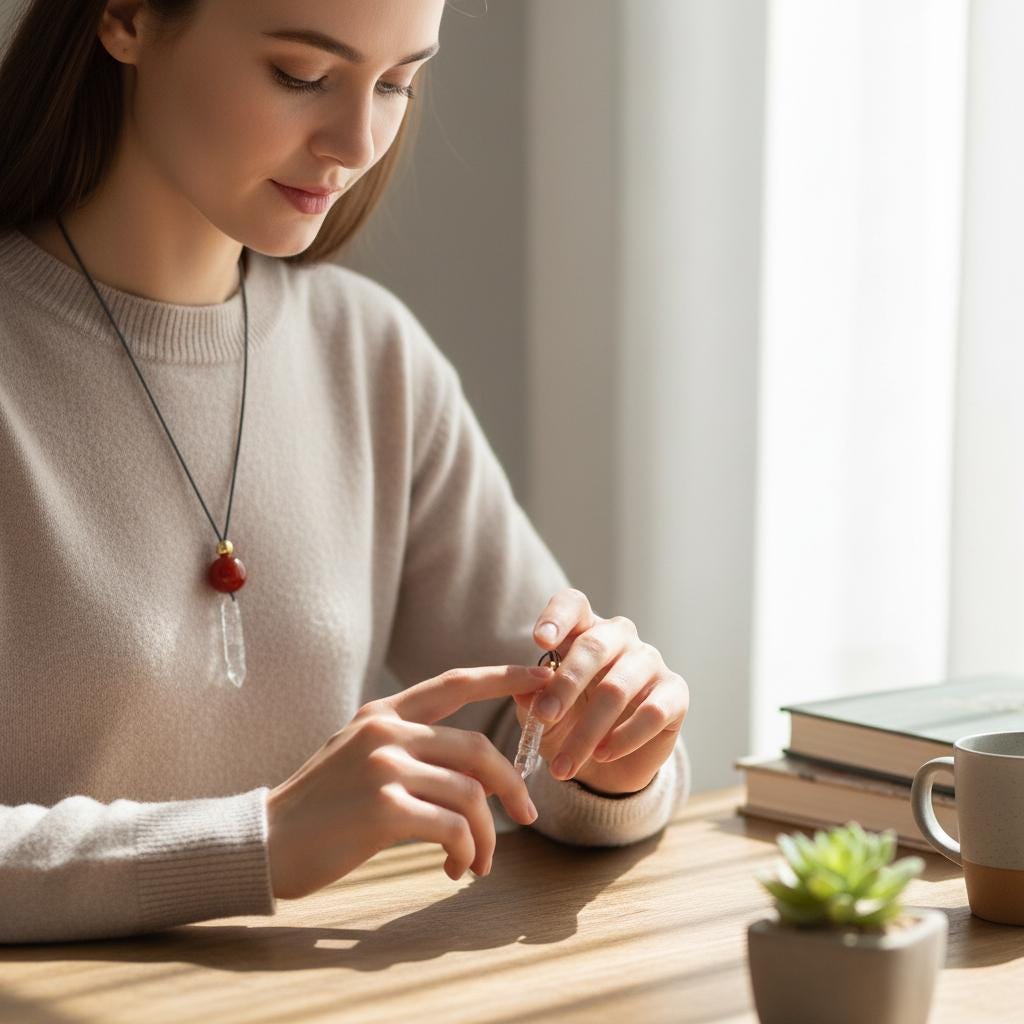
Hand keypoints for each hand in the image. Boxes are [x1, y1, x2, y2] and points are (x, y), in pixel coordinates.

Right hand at [266, 663, 554, 899]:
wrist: (264, 842)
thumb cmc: (320, 808)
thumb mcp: (359, 755)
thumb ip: (408, 747)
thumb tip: (473, 770)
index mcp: (384, 714)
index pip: (455, 683)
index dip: (504, 678)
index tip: (543, 677)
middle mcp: (387, 732)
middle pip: (477, 749)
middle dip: (512, 784)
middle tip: (528, 813)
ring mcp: (384, 767)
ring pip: (470, 794)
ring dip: (487, 835)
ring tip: (477, 863)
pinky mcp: (382, 809)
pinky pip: (451, 827)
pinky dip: (465, 852)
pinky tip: (455, 869)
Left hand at [513, 588, 688, 795]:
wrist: (607, 767)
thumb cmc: (569, 724)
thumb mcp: (543, 714)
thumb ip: (532, 699)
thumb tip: (524, 693)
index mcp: (583, 629)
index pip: (573, 605)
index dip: (557, 617)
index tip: (540, 641)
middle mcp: (619, 637)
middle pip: (594, 646)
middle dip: (566, 684)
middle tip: (545, 717)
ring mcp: (650, 661)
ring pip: (618, 687)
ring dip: (588, 730)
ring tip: (565, 763)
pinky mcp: (675, 692)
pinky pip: (652, 712)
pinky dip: (623, 738)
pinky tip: (602, 755)